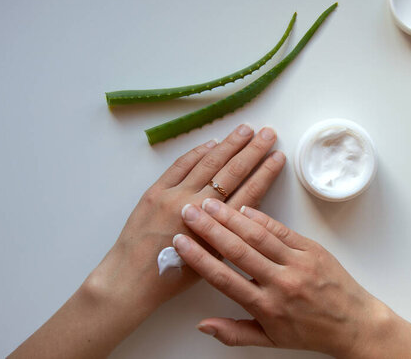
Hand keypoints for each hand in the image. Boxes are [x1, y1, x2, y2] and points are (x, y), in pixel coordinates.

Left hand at [86, 124, 285, 311]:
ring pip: (208, 163)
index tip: (278, 157)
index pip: (249, 193)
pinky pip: (181, 166)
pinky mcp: (155, 192)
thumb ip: (229, 232)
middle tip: (268, 133)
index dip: (266, 173)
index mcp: (216, 230)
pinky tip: (212, 143)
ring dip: (229, 144)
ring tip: (246, 129)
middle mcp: (197, 208)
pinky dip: (198, 153)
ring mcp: (174, 197)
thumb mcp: (212, 260)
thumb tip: (244, 207)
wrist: (132, 280)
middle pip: (232, 172)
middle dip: (253, 150)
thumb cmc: (174, 277)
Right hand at [173, 200, 410, 358]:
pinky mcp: (312, 249)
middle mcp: (281, 282)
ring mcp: (298, 263)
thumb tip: (202, 325)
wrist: (355, 324)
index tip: (180, 243)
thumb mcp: (270, 340)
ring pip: (258, 236)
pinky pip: (281, 231)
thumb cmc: (311, 332)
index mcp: (266, 307)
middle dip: (210, 229)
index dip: (199, 258)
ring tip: (210, 203)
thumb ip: (234, 333)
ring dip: (231, 217)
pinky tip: (243, 208)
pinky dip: (261, 218)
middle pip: (237, 250)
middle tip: (189, 211)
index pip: (224, 278)